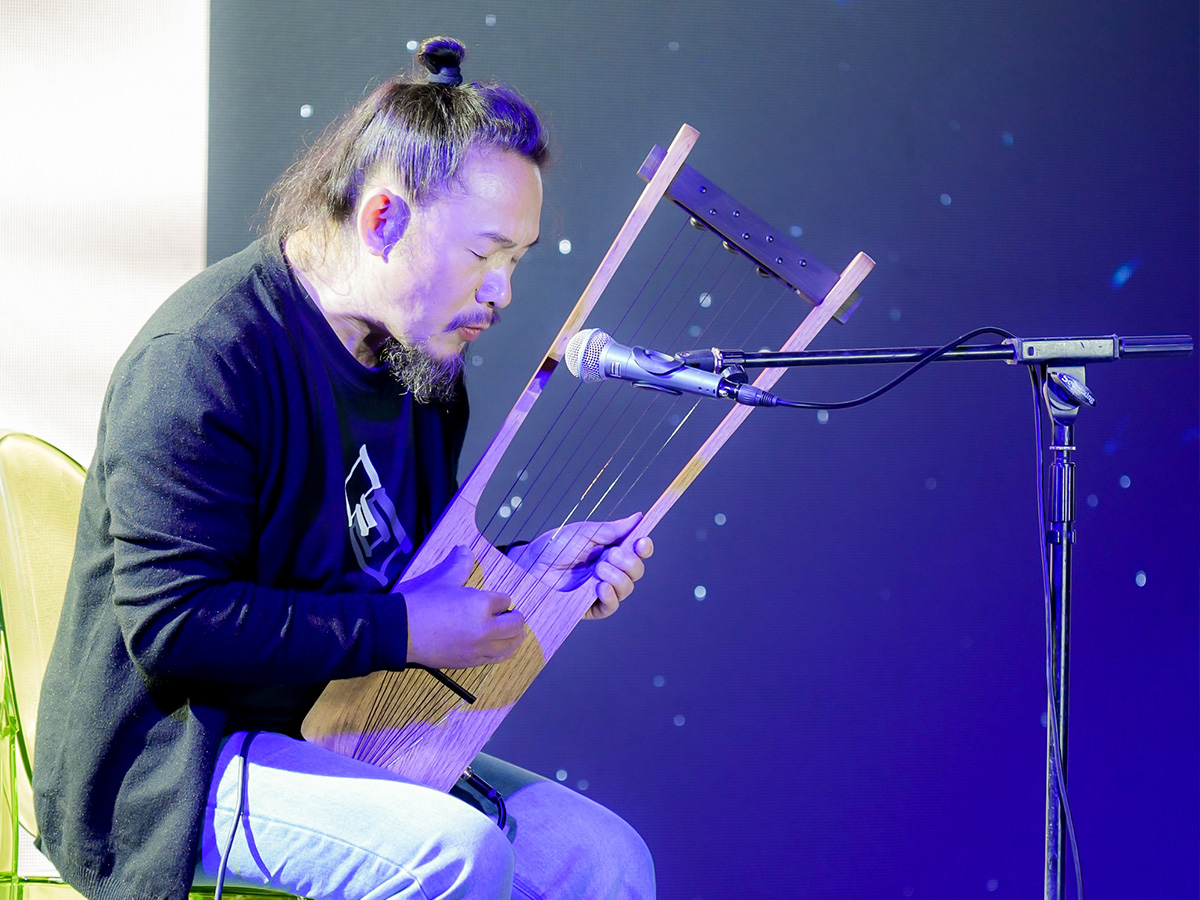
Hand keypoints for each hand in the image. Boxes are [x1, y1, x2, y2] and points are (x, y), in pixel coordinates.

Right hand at [399, 546, 524, 668]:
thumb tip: (465, 549)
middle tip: (511, 615)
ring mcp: (479, 648)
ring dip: (515, 637)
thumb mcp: (444, 580)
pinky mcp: (471, 662)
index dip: (501, 599)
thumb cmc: (423, 602)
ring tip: (511, 632)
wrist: (402, 631)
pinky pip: (496, 659)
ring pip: (510, 645)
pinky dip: (502, 651)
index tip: (496, 600)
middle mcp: (486, 628)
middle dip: (516, 618)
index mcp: (481, 604)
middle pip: (515, 624)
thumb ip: (460, 564)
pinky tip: (499, 646)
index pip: (505, 600)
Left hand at [508, 513, 653, 620]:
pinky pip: (611, 606)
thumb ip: (611, 529)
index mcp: (611, 550)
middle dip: (629, 562)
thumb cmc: (556, 546)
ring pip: (626, 589)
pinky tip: (600, 587)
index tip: (642, 542)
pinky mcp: (590, 606)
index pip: (637, 551)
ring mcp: (601, 589)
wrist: (532, 564)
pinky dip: (610, 597)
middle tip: (610, 555)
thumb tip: (638, 517)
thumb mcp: (585, 533)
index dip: (644, 548)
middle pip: (636, 571)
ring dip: (618, 578)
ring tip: (599, 569)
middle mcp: (610, 570)